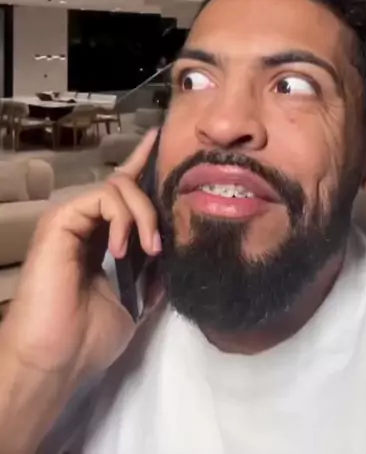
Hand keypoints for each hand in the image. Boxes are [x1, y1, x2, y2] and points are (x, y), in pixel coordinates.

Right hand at [0, 129, 161, 382]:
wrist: (58, 359)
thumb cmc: (89, 337)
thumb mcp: (136, 300)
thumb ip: (153, 270)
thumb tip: (174, 249)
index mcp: (100, 237)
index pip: (122, 190)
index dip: (141, 162)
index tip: (159, 139)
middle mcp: (85, 222)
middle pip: (126, 184)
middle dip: (152, 206)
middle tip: (158, 246)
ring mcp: (71, 218)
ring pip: (118, 186)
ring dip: (142, 214)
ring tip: (147, 250)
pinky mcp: (61, 219)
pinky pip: (102, 197)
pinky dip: (121, 218)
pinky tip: (121, 249)